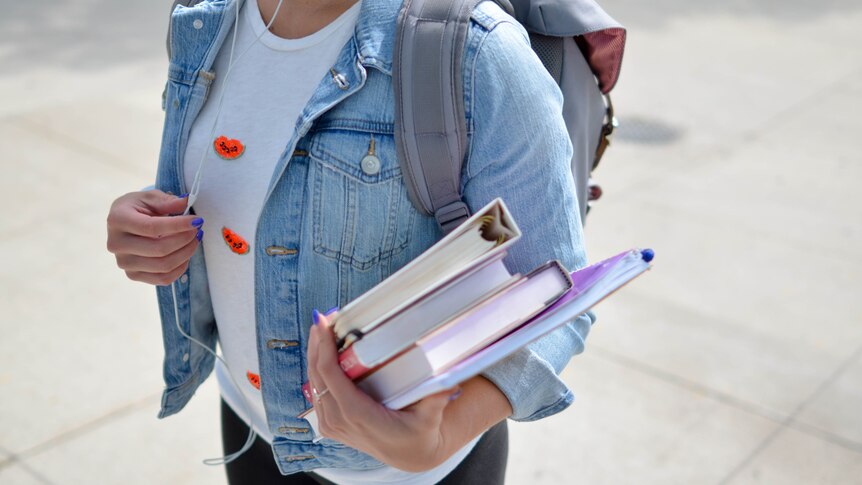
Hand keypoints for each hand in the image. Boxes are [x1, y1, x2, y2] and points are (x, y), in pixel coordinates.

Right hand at [106, 190, 203, 285]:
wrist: (124, 223)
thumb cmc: (138, 208)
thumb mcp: (150, 197)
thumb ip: (167, 201)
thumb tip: (186, 202)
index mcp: (118, 220)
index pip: (152, 227)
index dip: (178, 225)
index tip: (197, 220)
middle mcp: (116, 244)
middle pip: (159, 249)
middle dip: (185, 239)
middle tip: (197, 230)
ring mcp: (124, 263)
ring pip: (163, 266)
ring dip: (186, 253)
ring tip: (194, 240)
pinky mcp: (133, 275)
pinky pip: (163, 279)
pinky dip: (180, 268)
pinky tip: (185, 255)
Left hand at [306, 311, 460, 471]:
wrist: (410, 455)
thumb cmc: (419, 434)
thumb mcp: (430, 418)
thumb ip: (436, 399)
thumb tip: (448, 381)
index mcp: (358, 415)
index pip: (330, 376)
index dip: (324, 348)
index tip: (324, 324)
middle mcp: (339, 421)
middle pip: (317, 375)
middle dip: (317, 344)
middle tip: (322, 318)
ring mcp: (332, 425)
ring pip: (313, 383)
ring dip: (314, 355)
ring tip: (321, 329)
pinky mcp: (331, 425)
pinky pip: (317, 393)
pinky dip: (317, 370)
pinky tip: (321, 352)